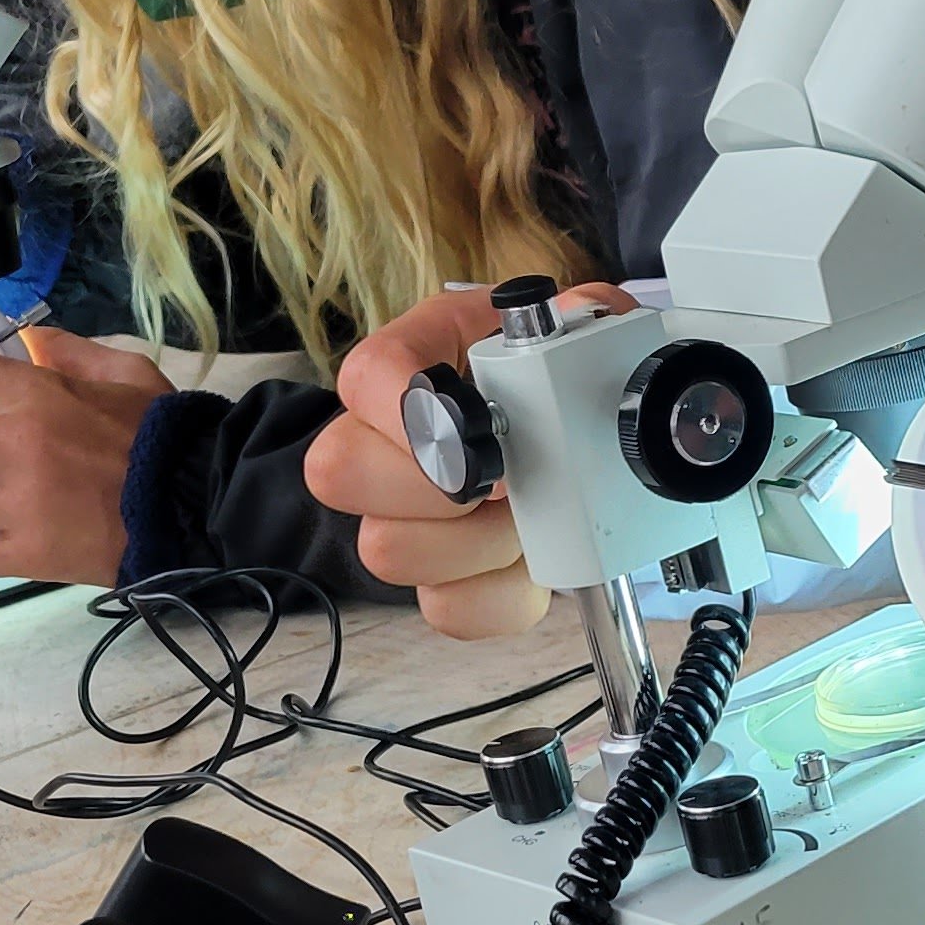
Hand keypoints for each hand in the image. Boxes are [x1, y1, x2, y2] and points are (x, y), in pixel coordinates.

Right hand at [306, 282, 635, 638]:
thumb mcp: (580, 326)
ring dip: (479, 542)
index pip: (366, 374)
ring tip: (534, 516)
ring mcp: (405, 517)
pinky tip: (533, 561)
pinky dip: (502, 595)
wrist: (585, 436)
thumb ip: (584, 314)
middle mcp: (389, 439)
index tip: (477, 435)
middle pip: (339, 472)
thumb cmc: (565, 376)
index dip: (410, 412)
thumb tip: (580, 322)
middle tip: (509, 483)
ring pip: (387, 550)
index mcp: (418, 361)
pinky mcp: (444, 581)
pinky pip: (445, 609)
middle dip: (434, 488)